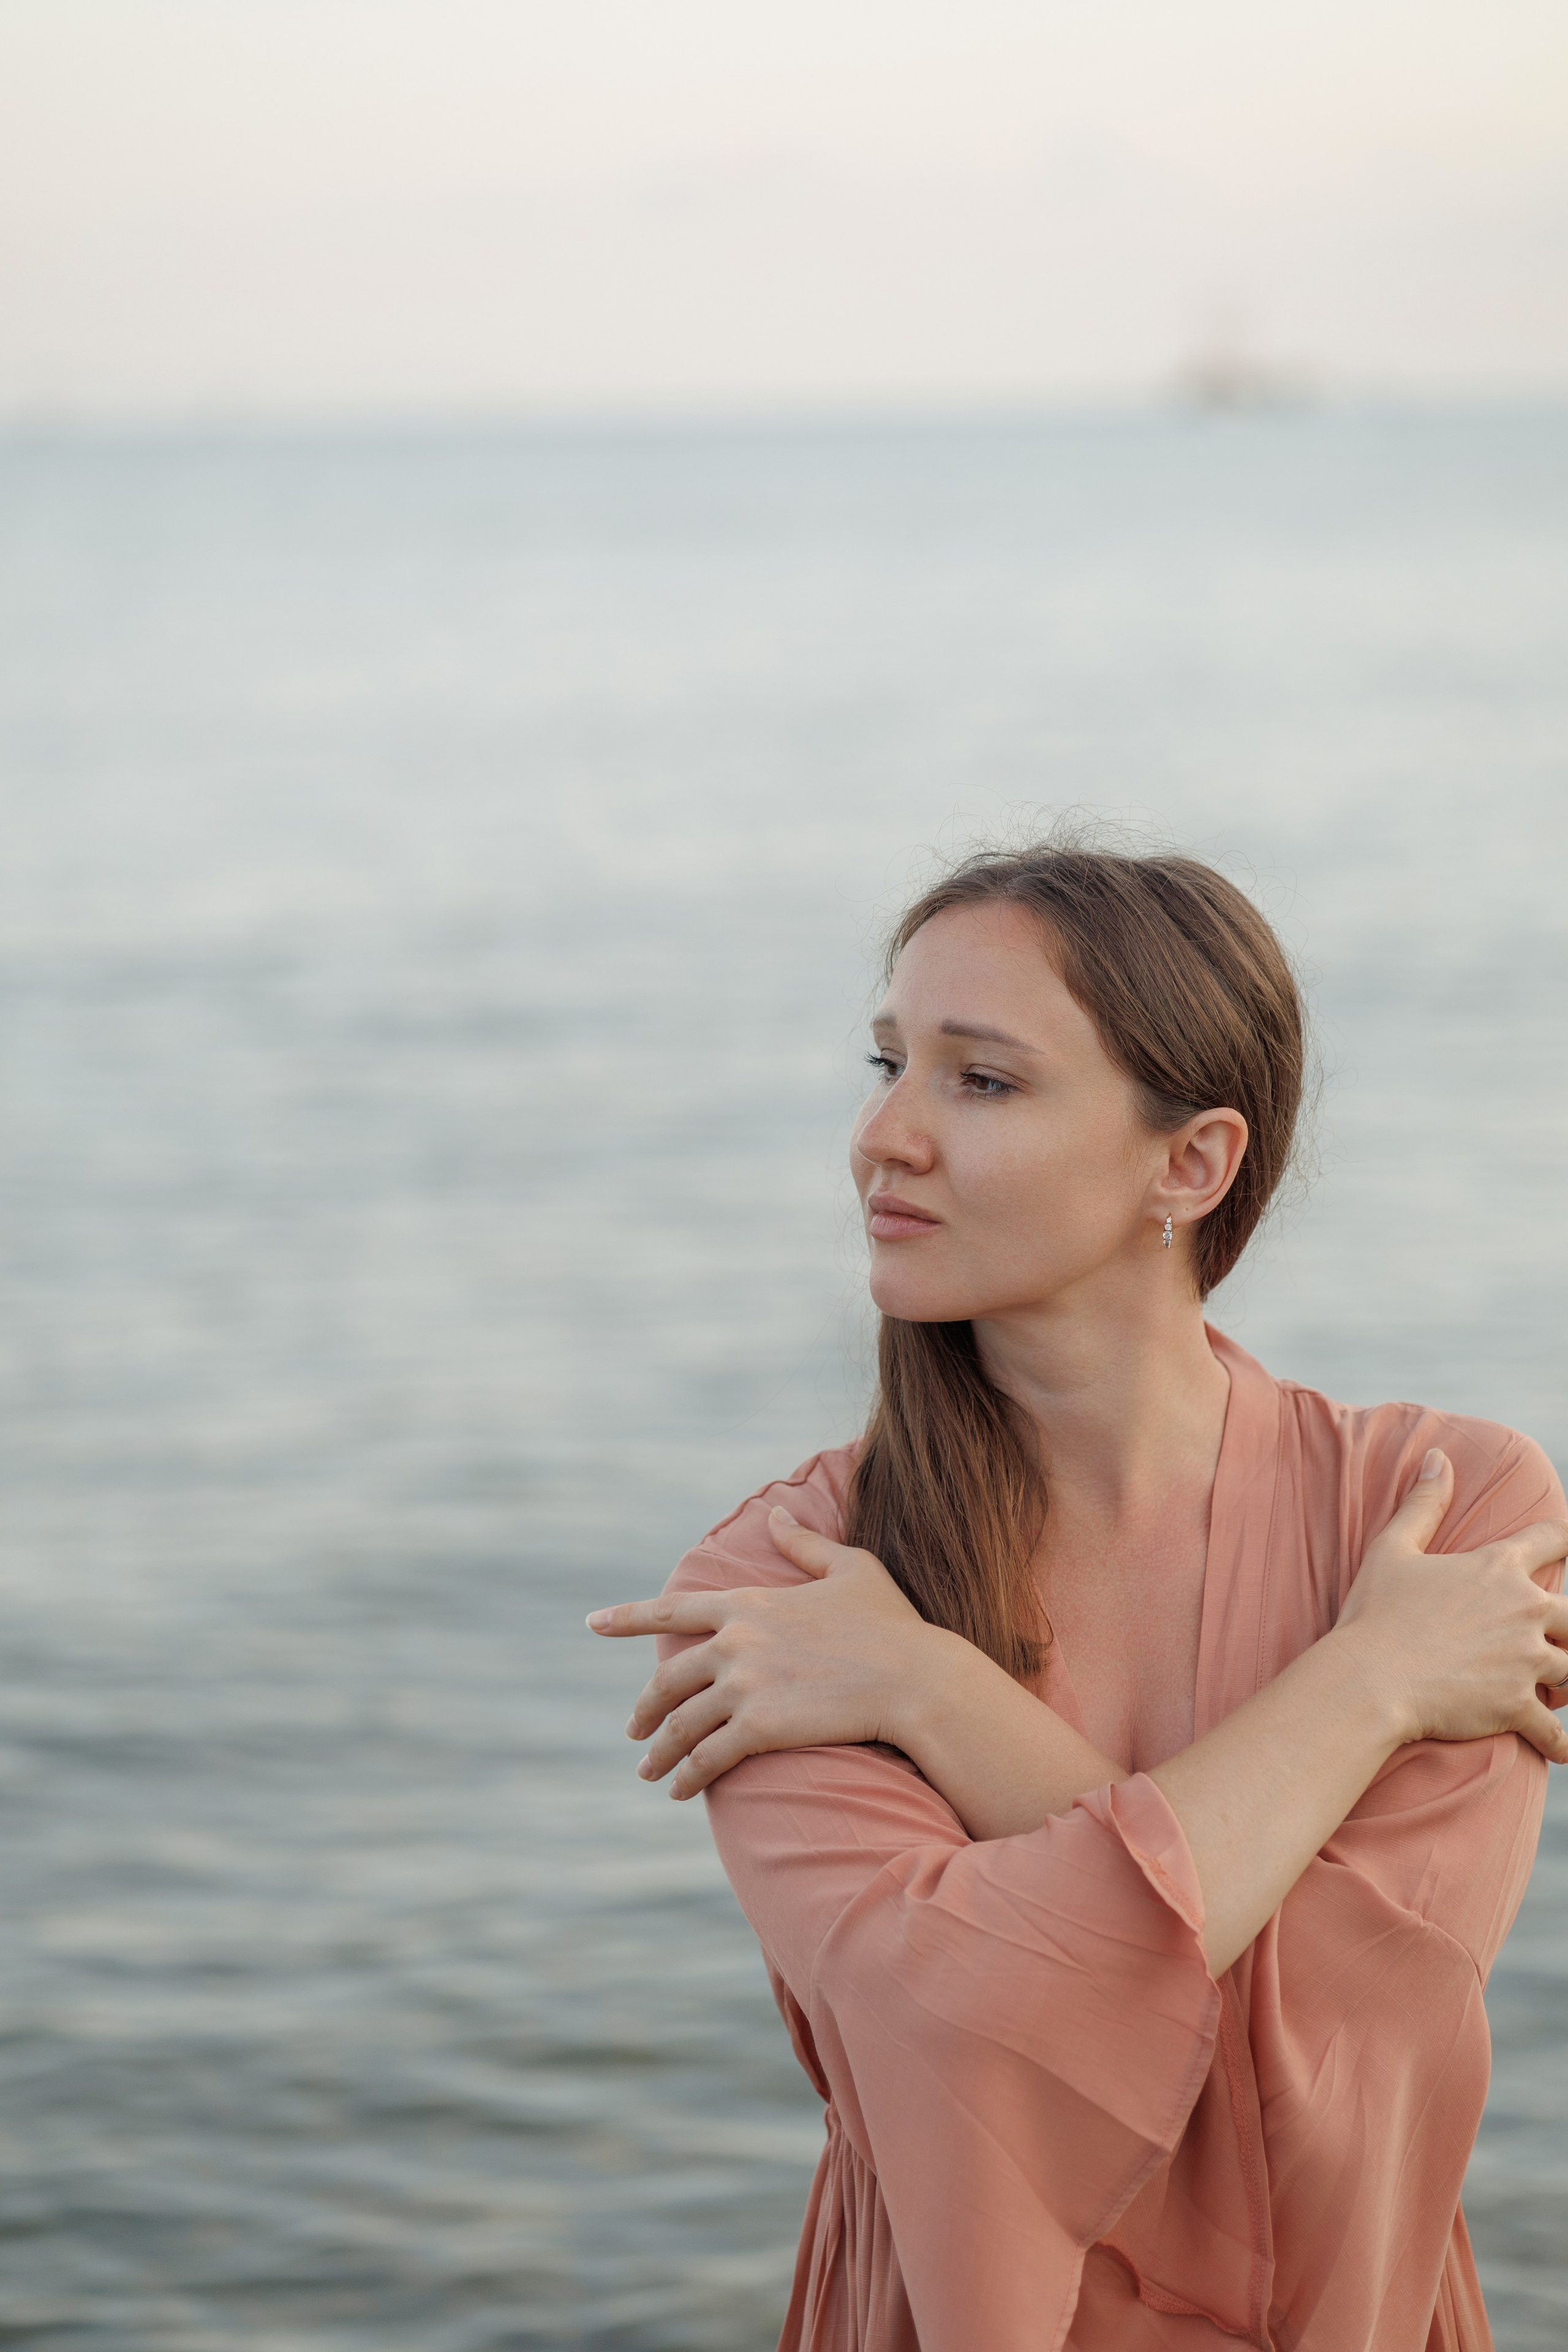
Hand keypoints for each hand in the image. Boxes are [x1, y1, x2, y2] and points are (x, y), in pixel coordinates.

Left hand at [587, 1509, 933, 1796]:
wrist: (914, 1678)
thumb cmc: (890, 1623)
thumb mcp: (849, 1567)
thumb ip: (803, 1544)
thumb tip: (776, 1513)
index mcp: (748, 1604)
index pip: (671, 1610)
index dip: (627, 1617)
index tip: (593, 1623)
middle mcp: (734, 1644)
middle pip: (668, 1679)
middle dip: (646, 1708)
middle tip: (635, 1729)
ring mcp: (743, 1687)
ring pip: (680, 1725)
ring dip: (659, 1752)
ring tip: (648, 1771)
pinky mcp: (757, 1729)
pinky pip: (706, 1758)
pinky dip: (686, 1776)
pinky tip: (680, 1790)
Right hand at [1334, 1449, 1567, 1761]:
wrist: (1369, 1679)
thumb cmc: (1375, 1614)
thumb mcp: (1392, 1549)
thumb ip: (1423, 1503)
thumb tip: (1439, 1457)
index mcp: (1498, 1568)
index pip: (1552, 1538)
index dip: (1563, 1538)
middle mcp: (1525, 1610)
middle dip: (1567, 1626)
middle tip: (1558, 1636)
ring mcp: (1526, 1660)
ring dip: (1566, 1678)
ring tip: (1560, 1687)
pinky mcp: (1518, 1705)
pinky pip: (1557, 1730)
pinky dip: (1561, 1741)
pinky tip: (1563, 1748)